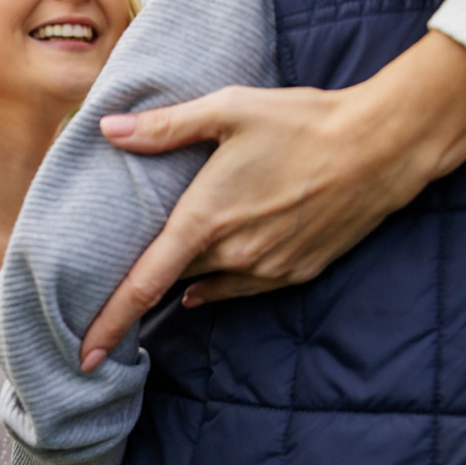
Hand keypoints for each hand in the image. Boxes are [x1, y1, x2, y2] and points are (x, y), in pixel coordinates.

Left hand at [79, 33, 465, 369]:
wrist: (382, 146)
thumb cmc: (303, 121)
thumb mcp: (228, 110)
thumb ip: (166, 127)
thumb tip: (110, 131)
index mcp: (205, 218)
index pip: (143, 284)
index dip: (109, 322)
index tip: (83, 354)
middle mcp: (234, 253)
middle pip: (172, 281)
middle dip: (145, 289)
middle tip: (116, 288)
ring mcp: (268, 267)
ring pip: (208, 283)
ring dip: (187, 279)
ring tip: (166, 274)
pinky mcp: (298, 271)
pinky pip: (244, 287)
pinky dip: (220, 285)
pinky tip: (206, 283)